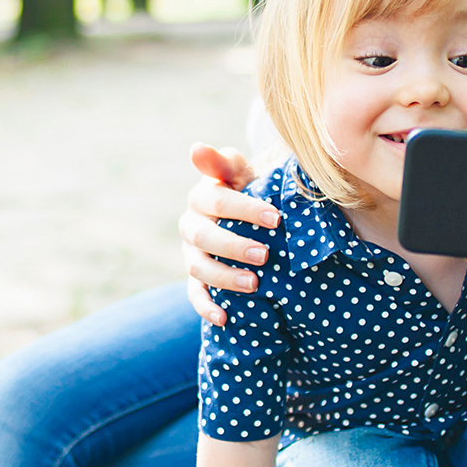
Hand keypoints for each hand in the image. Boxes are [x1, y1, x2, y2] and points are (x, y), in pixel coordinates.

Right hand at [180, 143, 279, 324]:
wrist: (250, 220)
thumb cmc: (250, 192)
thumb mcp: (242, 173)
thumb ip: (225, 162)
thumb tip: (197, 148)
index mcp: (202, 196)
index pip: (214, 199)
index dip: (242, 208)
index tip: (275, 219)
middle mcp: (191, 225)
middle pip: (203, 236)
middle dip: (233, 246)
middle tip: (265, 255)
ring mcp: (191, 254)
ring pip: (197, 267)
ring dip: (224, 277)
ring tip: (255, 284)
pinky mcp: (196, 279)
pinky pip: (194, 294)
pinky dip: (206, 307)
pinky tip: (224, 318)